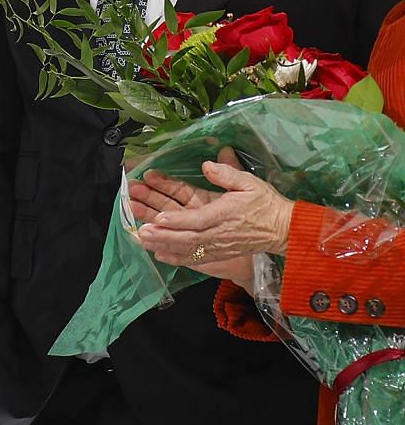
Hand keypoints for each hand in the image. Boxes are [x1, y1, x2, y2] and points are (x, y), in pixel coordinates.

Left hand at [132, 155, 294, 274]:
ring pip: (189, 250)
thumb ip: (228, 173)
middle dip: (163, 235)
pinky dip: (177, 259)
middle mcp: (220, 234)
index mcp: (226, 214)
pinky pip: (196, 259)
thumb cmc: (265, 204)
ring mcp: (219, 246)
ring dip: (164, 246)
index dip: (178, 220)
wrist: (283, 229)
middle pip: (188, 238)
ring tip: (142, 241)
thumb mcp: (250, 182)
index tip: (160, 218)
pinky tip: (160, 256)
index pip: (199, 219)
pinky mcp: (220, 254)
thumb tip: (208, 165)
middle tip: (142, 231)